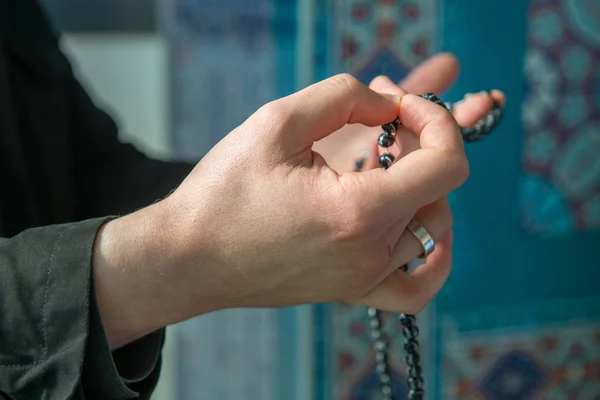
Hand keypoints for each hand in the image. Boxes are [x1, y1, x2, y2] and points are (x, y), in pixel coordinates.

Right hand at [93, 73, 488, 347]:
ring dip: (420, 184)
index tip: (400, 105)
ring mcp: (363, 279)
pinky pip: (416, 287)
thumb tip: (388, 103)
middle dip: (419, 142)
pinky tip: (422, 231)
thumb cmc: (222, 194)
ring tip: (381, 165)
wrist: (187, 259)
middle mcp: (371, 253)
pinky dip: (433, 256)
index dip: (436, 121)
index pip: (447, 163)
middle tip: (380, 122)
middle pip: (439, 188)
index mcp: (358, 211)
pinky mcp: (351, 291)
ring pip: (432, 225)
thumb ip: (343, 97)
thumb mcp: (276, 122)